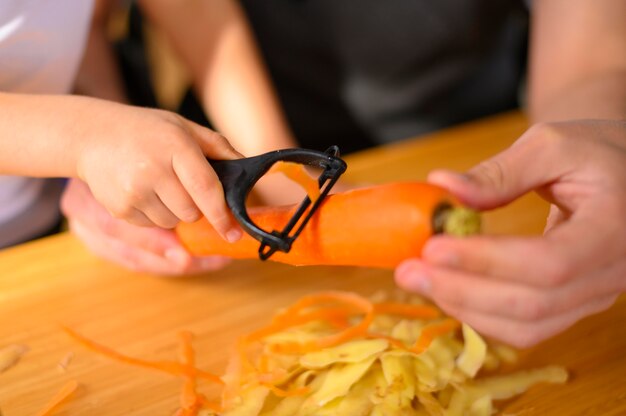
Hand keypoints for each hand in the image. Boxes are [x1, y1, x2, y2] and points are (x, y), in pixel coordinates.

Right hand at [73, 99, 242, 240]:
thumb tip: (249, 167)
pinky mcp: (120, 208)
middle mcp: (153, 169)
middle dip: (195, 207)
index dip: (223, 215)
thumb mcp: (183, 127)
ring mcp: (134, 191)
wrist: (92, 135)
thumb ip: (218, 146)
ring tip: (158, 184)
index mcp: (176, 146)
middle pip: (192, 212)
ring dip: (174, 211)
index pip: (207, 189)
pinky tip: (141, 190)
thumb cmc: (147, 130)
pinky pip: (152, 225)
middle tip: (181, 185)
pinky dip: (154, 214)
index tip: (234, 233)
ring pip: (173, 222)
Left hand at [395, 120, 625, 346]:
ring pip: (527, 327)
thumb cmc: (596, 151)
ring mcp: (595, 295)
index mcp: (614, 227)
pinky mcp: (574, 304)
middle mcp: (612, 273)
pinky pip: (527, 327)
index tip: (432, 248)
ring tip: (418, 281)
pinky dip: (481, 316)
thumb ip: (500, 172)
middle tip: (407, 271)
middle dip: (461, 291)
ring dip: (465, 309)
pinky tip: (447, 291)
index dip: (486, 261)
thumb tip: (442, 187)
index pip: (548, 262)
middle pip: (532, 304)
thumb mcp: (553, 145)